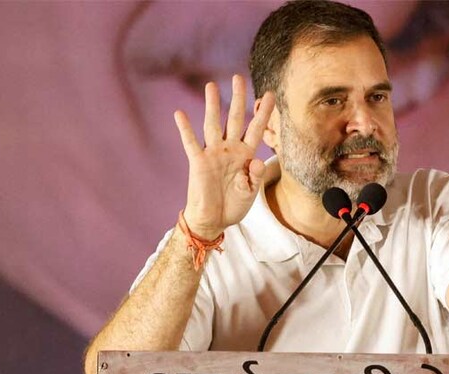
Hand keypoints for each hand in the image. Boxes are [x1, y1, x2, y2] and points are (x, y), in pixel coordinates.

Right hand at [174, 76, 275, 239]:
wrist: (213, 220)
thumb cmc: (233, 205)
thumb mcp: (251, 193)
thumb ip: (255, 177)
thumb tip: (255, 161)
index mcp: (246, 155)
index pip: (256, 128)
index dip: (263, 112)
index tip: (270, 94)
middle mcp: (230, 149)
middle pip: (234, 118)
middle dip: (238, 99)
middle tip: (238, 78)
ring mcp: (213, 153)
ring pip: (213, 124)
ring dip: (212, 106)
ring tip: (211, 85)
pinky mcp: (198, 162)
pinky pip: (190, 143)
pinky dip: (185, 129)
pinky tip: (179, 113)